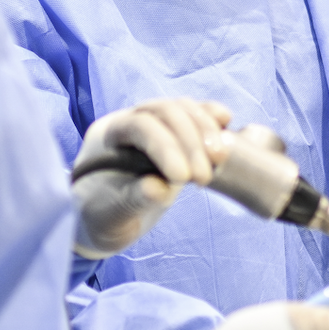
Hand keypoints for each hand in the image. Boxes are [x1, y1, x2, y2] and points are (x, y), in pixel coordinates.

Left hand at [70, 98, 231, 256]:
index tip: (183, 178)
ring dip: (204, 130)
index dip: (165, 146)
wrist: (105, 220)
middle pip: (164, 111)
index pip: (140, 126)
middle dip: (190, 140)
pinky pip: (193, 115)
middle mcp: (129, 121)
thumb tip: (159, 188)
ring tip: (219, 160)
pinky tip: (226, 122)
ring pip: (181, 109)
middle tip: (204, 179)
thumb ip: (134, 199)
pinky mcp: (173, 133)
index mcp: (107, 135)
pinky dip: (209, 117)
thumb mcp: (112, 215)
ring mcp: (153, 124)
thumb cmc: (102, 218)